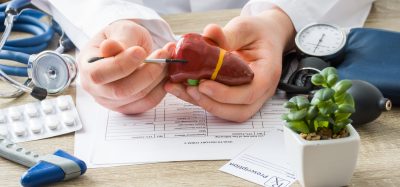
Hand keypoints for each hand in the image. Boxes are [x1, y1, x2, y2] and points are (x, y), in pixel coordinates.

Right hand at [78, 20, 174, 113]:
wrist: (129, 47)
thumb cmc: (122, 37)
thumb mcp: (120, 30)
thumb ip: (119, 40)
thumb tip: (109, 47)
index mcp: (87, 66)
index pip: (99, 74)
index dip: (122, 65)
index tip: (141, 51)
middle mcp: (95, 88)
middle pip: (121, 91)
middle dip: (147, 73)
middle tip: (163, 54)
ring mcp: (111, 101)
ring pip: (138, 97)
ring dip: (158, 78)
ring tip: (167, 58)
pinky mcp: (128, 107)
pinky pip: (148, 103)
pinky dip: (161, 88)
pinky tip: (166, 72)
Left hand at [164, 8, 294, 121]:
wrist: (265, 37)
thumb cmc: (258, 33)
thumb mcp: (245, 28)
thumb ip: (229, 34)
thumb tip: (209, 33)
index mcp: (267, 73)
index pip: (250, 93)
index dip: (226, 94)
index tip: (204, 84)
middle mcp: (260, 91)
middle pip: (238, 111)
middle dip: (211, 104)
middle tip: (190, 88)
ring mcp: (248, 97)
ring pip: (227, 112)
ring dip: (202, 103)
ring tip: (180, 88)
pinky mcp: (234, 98)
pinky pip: (218, 105)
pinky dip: (199, 99)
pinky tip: (182, 87)